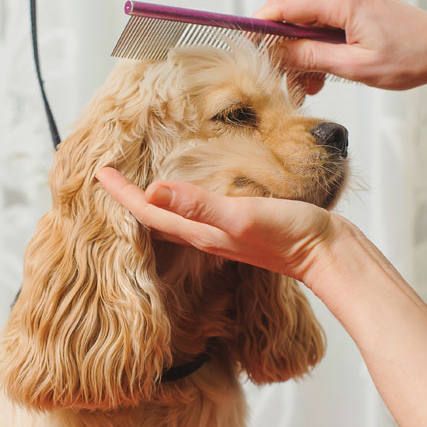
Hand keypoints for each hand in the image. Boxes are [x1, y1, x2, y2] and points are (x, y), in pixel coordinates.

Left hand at [95, 167, 342, 283]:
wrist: (328, 254)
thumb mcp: (241, 216)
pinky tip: (188, 193)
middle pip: (154, 217)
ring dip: (152, 201)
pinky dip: (182, 200)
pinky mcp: (241, 226)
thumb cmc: (289, 235)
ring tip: (135, 185)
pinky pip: (198, 214)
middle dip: (128, 199)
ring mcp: (222, 232)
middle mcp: (204, 235)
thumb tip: (153, 189)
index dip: (121, 192)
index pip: (148, 210)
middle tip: (107, 179)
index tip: (98, 172)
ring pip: (174, 217)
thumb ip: (199, 205)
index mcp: (199, 232)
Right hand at [254, 0, 426, 90]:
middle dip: (284, 51)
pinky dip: (319, 51)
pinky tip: (321, 77)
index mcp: (343, 0)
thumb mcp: (356, 67)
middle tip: (282, 82)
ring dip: (302, 56)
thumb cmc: (412, 59)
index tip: (246, 50)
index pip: (284, 6)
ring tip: (308, 88)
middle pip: (293, 17)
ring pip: (308, 26)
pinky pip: (325, 27)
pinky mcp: (357, 8)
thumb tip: (277, 53)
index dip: (259, 27)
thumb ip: (312, 58)